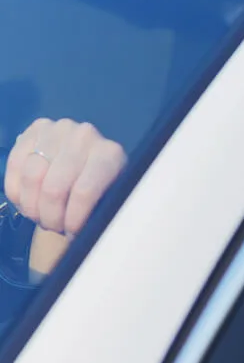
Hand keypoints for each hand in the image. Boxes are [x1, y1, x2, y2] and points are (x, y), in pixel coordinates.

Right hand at [4, 118, 126, 236]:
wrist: (87, 160)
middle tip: (54, 226)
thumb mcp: (110, 198)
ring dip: (32, 207)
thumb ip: (100, 211)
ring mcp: (58, 129)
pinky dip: (17, 192)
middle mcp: (84, 136)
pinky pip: (14, 166)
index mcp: (110, 154)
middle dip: (50, 217)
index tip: (71, 232)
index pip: (84, 192)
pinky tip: (27, 201)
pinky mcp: (34, 129)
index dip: (73, 219)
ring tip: (41, 216)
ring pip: (31, 177)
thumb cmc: (101, 187)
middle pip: (53, 188)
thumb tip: (85, 233)